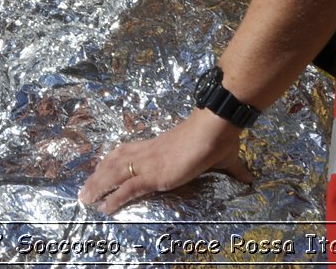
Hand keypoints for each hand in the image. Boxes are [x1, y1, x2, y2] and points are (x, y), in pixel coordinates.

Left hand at [79, 111, 251, 214]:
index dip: (113, 161)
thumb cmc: (216, 138)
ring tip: (85, 198)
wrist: (213, 129)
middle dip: (97, 176)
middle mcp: (147, 153)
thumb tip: (250, 178)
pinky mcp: (153, 175)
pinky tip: (104, 207)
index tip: (101, 168)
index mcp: (158, 146)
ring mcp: (148, 164)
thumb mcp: (224, 159)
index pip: (127, 151)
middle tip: (84, 189)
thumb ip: (234, 170)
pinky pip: (127, 189)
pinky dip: (113, 198)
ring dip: (97, 187)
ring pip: (113, 175)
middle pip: (113, 163)